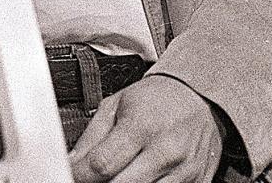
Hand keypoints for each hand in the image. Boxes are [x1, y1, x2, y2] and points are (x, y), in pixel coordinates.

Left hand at [70, 74, 226, 182]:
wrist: (199, 98)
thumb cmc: (157, 99)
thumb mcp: (116, 105)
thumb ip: (91, 137)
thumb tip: (71, 163)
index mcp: (142, 127)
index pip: (102, 165)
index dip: (80, 174)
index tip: (73, 173)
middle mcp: (166, 152)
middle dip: (100, 182)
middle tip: (94, 175)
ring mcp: (185, 171)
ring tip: (119, 172)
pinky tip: (139, 175)